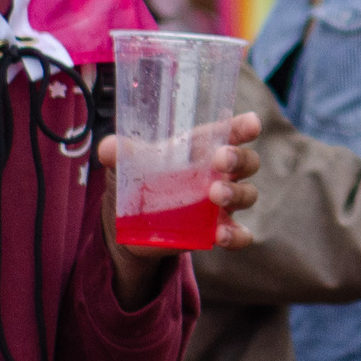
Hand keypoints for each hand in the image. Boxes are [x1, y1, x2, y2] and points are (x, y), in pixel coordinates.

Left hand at [99, 110, 263, 298]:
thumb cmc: (137, 180)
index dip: (244, 127)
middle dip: (239, 158)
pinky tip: (220, 235)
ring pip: (248, 194)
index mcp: (202, 148)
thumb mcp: (126, 164)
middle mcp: (220, 173)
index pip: (231, 132)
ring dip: (236, 193)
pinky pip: (242, 235)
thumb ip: (120, 153)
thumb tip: (109, 148)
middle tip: (220, 159)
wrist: (129, 225)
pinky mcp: (218, 232)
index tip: (251, 124)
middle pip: (247, 161)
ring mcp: (223, 204)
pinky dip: (236, 235)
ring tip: (215, 195)